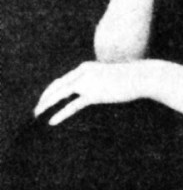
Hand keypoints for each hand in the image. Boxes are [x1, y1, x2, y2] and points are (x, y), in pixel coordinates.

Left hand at [34, 60, 163, 125]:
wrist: (139, 77)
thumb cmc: (127, 78)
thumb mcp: (108, 77)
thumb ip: (97, 81)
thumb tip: (93, 91)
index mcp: (84, 68)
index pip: (62, 80)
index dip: (51, 91)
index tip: (44, 101)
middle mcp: (83, 73)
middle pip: (57, 86)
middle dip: (44, 98)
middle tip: (36, 110)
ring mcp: (88, 83)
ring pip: (60, 94)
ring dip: (47, 105)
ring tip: (38, 115)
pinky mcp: (94, 94)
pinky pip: (72, 106)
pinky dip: (60, 114)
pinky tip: (52, 121)